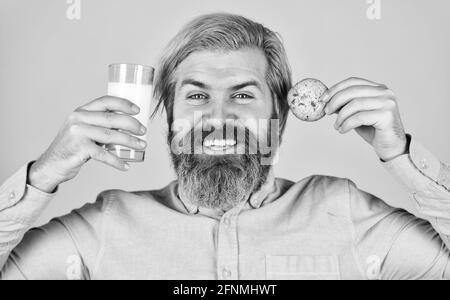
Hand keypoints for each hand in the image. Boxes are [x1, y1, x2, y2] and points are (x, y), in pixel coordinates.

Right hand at [28, 96, 146, 192]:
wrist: (51, 164)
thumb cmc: (73, 147)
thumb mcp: (83, 130)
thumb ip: (100, 125)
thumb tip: (129, 126)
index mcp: (81, 111)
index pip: (105, 101)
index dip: (123, 104)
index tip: (138, 110)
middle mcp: (78, 119)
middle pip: (112, 119)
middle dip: (132, 124)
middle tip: (144, 131)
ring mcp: (78, 133)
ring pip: (111, 136)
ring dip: (130, 141)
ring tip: (141, 145)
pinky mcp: (79, 148)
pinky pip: (104, 154)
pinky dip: (117, 161)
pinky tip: (126, 166)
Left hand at [322, 77, 407, 161]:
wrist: (391, 146)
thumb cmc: (373, 130)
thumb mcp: (356, 114)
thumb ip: (346, 105)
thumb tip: (326, 101)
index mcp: (378, 88)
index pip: (353, 82)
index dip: (336, 89)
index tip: (323, 99)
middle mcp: (384, 92)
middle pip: (352, 91)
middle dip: (335, 101)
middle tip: (326, 112)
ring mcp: (387, 103)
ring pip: (355, 104)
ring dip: (341, 116)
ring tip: (337, 126)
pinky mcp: (386, 115)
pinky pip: (359, 117)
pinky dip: (347, 124)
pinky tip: (342, 130)